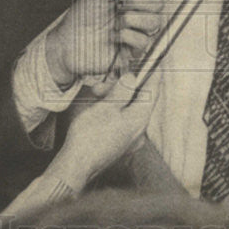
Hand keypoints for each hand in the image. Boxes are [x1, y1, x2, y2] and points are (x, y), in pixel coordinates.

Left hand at [44, 0, 167, 89]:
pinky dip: (126, 36)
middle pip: (159, 5)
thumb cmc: (81, 19)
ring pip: (154, 22)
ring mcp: (137, 33)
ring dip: (131, 19)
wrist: (68, 43)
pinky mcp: (134, 51)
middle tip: (120, 4)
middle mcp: (137, 16)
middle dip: (139, 1)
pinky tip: (113, 37)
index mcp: (131, 0)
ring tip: (114, 22)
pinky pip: (143, 41)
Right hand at [48, 73, 156, 192]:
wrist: (76, 166)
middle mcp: (139, 131)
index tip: (149, 62)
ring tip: (94, 97)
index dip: (150, 75)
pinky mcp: (120, 144)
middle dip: (121, 88)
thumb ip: (122, 91)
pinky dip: (112, 112)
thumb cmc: (89, 137)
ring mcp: (130, 139)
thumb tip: (133, 78)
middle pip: (138, 100)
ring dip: (113, 99)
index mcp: (140, 119)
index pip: (153, 91)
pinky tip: (97, 110)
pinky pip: (122, 122)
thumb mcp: (106, 107)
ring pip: (127, 110)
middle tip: (100, 86)